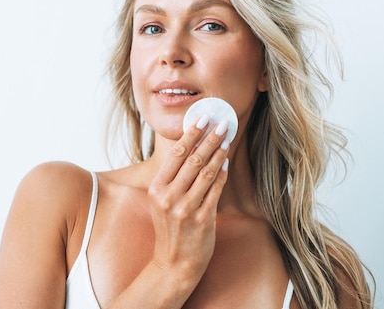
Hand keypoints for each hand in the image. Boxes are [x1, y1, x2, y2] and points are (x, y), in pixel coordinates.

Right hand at [147, 115, 229, 283]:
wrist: (173, 264)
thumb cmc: (170, 229)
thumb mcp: (162, 201)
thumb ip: (173, 178)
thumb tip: (191, 147)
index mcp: (156, 189)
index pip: (176, 154)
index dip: (191, 134)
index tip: (203, 118)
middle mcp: (169, 197)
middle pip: (193, 159)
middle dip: (210, 138)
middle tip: (222, 123)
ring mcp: (186, 209)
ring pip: (207, 172)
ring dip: (219, 152)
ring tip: (227, 139)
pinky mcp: (202, 219)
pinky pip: (216, 190)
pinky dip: (222, 174)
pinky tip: (226, 162)